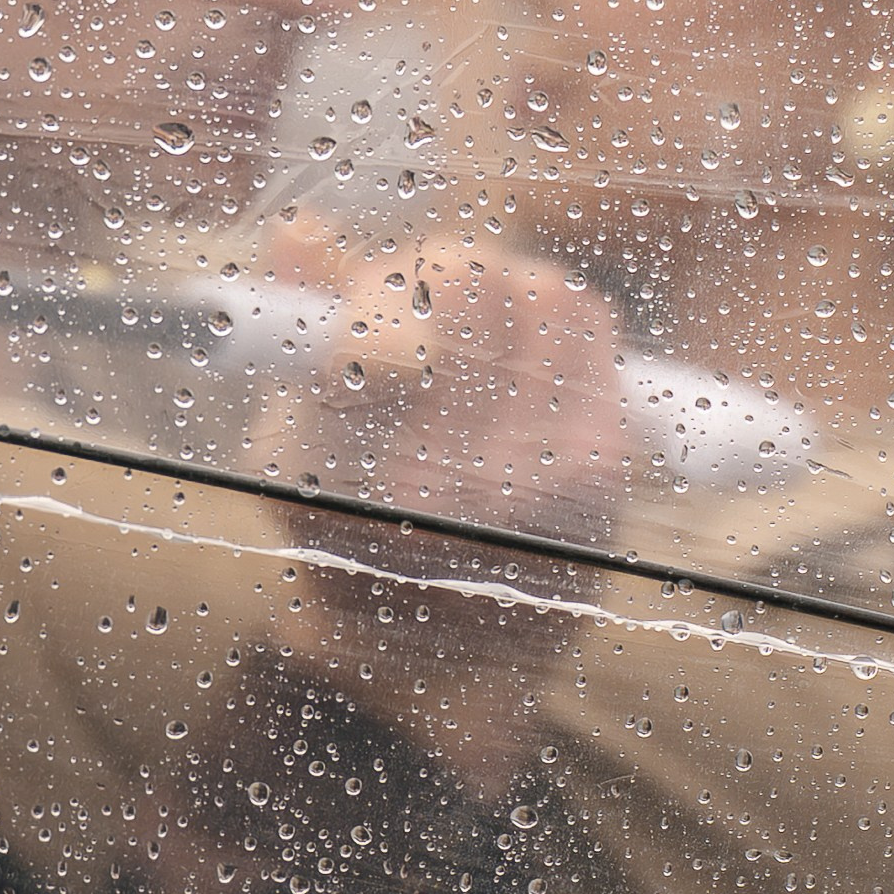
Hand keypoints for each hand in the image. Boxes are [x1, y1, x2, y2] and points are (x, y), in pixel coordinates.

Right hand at [248, 230, 626, 798]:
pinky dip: (556, 320)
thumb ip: (294, 332)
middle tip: (425, 299)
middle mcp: (453, 479)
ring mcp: (541, 472)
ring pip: (540, 288)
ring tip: (481, 331)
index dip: (374, 292)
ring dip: (508, 291)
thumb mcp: (290, 450)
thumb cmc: (353, 543)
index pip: (380, 326)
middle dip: (439, 274)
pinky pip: (588, 322)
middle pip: (469, 277)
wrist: (446, 663)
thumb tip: (303, 230)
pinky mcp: (603, 463)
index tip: (361, 309)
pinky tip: (529, 361)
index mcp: (353, 477)